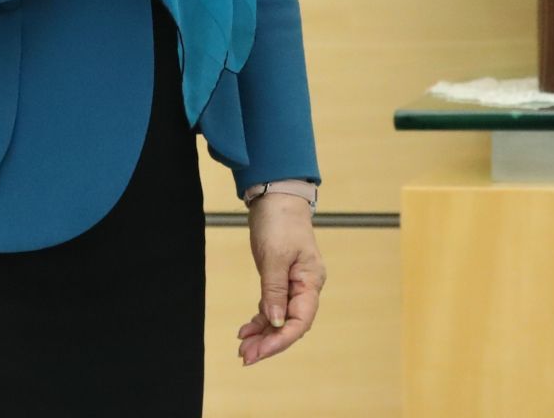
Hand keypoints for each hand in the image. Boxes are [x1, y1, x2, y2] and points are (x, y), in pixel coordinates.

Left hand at [238, 194, 325, 365]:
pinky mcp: (281, 280)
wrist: (276, 196)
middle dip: (269, 342)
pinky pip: (272, 307)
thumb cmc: (280, 221)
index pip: (300, 320)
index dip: (280, 339)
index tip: (259, 352)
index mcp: (311, 280)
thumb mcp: (274, 256)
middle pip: (291, 323)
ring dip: (262, 334)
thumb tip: (275, 322)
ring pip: (280, 318)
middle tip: (245, 356)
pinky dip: (260, 320)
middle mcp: (306, 286)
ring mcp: (294, 284)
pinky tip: (246, 330)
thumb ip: (274, 290)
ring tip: (242, 348)